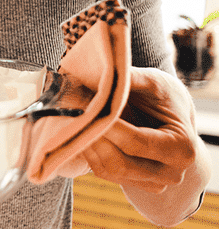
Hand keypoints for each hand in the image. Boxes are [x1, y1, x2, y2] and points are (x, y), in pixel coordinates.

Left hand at [77, 67, 210, 225]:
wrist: (170, 115)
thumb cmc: (162, 96)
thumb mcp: (153, 82)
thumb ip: (131, 78)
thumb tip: (105, 71)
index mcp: (182, 148)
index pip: (135, 142)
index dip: (106, 125)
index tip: (84, 106)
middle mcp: (171, 172)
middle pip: (119, 162)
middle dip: (93, 136)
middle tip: (72, 113)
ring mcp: (152, 183)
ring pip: (107, 170)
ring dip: (86, 145)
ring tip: (73, 120)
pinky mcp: (134, 184)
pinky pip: (103, 171)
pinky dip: (88, 152)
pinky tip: (80, 131)